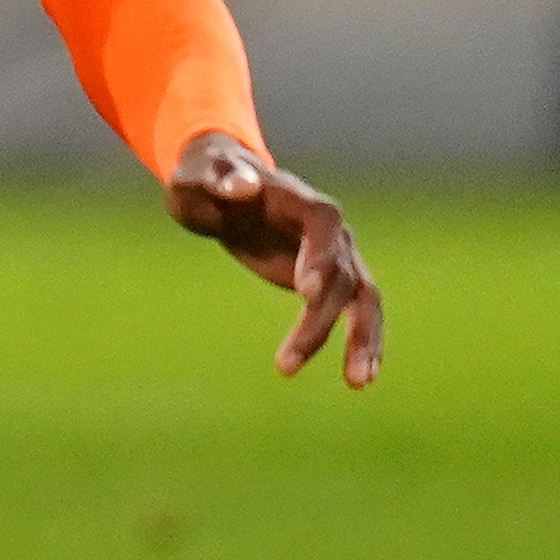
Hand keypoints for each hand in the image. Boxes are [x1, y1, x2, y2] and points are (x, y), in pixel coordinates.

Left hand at [167, 132, 381, 388]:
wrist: (226, 185)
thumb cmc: (206, 180)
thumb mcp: (196, 177)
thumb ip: (217, 179)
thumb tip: (244, 186)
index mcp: (298, 200)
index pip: (323, 222)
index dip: (319, 254)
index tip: (305, 290)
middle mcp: (328, 228)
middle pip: (340, 271)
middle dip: (322, 317)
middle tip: (289, 360)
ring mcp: (335, 255)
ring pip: (362, 298)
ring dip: (362, 339)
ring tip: (356, 382)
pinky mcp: (331, 280)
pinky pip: (357, 311)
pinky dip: (363, 341)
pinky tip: (361, 378)